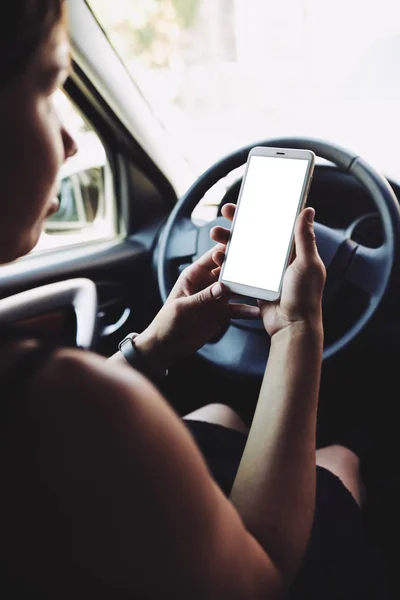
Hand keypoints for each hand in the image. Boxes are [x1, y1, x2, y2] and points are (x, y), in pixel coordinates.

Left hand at [133, 243, 259, 372]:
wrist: (168, 346)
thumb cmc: (168, 322)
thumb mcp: (184, 308)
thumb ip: (203, 297)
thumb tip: (222, 287)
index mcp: (194, 275)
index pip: (213, 257)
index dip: (228, 250)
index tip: (245, 247)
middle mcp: (208, 283)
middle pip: (229, 271)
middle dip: (244, 269)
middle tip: (262, 268)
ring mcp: (216, 298)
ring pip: (237, 289)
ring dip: (249, 289)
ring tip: (265, 289)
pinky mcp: (222, 312)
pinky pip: (238, 308)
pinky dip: (248, 310)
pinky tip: (259, 312)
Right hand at [211, 204, 325, 337]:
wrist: (291, 326)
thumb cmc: (304, 296)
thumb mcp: (307, 264)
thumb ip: (305, 238)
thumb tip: (307, 210)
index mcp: (292, 250)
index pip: (275, 224)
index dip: (262, 211)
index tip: (249, 200)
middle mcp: (277, 259)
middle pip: (255, 234)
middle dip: (239, 222)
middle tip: (226, 210)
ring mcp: (264, 272)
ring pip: (243, 250)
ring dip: (228, 241)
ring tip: (215, 234)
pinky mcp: (254, 284)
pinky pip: (238, 269)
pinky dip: (227, 262)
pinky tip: (217, 256)